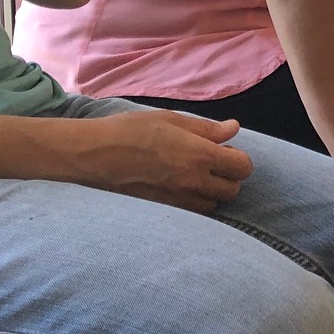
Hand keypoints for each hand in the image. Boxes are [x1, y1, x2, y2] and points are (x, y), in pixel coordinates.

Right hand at [70, 111, 253, 213]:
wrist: (92, 154)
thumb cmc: (130, 130)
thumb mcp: (171, 120)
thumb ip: (207, 129)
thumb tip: (233, 129)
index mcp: (199, 155)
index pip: (242, 167)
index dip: (239, 159)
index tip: (226, 151)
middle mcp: (192, 182)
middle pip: (232, 190)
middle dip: (229, 177)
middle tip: (212, 163)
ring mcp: (177, 200)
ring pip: (212, 205)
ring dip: (212, 192)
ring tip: (195, 176)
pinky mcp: (161, 210)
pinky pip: (192, 213)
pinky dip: (194, 203)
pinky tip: (181, 187)